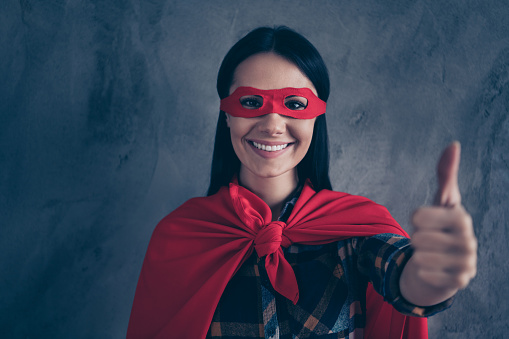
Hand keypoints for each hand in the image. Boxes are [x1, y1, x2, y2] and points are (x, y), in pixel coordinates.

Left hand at [400, 142, 476, 305]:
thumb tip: (453, 144)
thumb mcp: (442, 201)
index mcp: (461, 218)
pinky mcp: (458, 282)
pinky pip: (424, 274)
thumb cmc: (441, 226)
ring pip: (419, 257)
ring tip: (431, 253)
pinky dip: (422, 271)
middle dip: (417, 239)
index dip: (416, 219)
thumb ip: (445, 174)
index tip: (427, 221)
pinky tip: (434, 268)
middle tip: (429, 240)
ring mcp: (466, 264)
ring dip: (419, 255)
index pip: (418, 216)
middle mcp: (468, 241)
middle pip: (417, 238)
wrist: (446, 262)